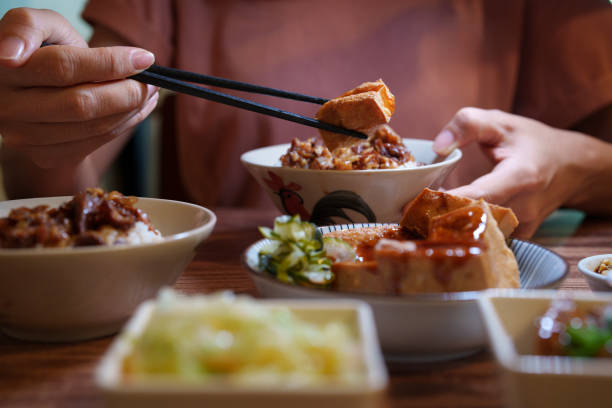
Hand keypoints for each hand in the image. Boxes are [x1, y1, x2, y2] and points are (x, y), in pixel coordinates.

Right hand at [0, 8, 157, 167]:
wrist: (36, 90)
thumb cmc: (43, 50)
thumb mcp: (40, 27)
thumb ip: (28, 25)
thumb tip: (12, 54)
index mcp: (4, 70)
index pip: (63, 68)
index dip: (108, 63)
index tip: (144, 58)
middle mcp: (8, 108)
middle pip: (81, 104)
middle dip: (126, 92)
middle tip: (152, 81)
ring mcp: (25, 137)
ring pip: (92, 128)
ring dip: (131, 111)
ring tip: (150, 93)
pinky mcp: (45, 156)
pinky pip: (94, 144)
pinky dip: (123, 126)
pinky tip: (136, 110)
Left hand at [433, 107, 605, 237]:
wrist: (572, 167)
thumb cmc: (533, 142)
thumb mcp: (502, 121)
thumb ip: (468, 124)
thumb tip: (438, 146)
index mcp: (521, 176)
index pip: (479, 194)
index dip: (446, 200)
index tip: (416, 203)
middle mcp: (524, 206)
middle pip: (475, 218)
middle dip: (440, 217)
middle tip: (405, 213)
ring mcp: (523, 225)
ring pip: (480, 232)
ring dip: (450, 227)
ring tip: (418, 219)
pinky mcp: (520, 236)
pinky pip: (488, 237)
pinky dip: (465, 231)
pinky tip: (444, 224)